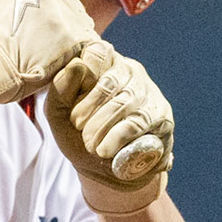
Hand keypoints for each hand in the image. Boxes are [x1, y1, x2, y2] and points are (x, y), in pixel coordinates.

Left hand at [48, 40, 172, 211]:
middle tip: (79, 129)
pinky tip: (106, 150)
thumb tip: (77, 66)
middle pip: (108, 83)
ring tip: (91, 146)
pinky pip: (139, 122)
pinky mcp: (162, 115)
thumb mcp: (59, 112)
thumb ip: (60, 89)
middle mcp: (129, 71)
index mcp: (103, 63)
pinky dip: (118, 138)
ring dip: (102, 127)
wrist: (104, 170)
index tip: (72, 103)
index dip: (82, 76)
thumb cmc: (78, 134)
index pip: (97, 51)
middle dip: (88, 111)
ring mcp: (148, 91)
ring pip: (124, 102)